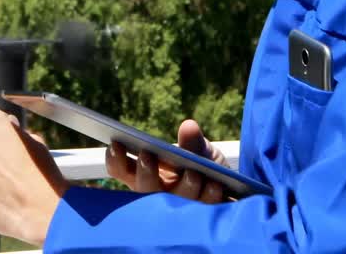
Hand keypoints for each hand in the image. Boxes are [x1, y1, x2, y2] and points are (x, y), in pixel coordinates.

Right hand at [104, 119, 226, 202]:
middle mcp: (155, 192)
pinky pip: (198, 210)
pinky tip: (214, 185)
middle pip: (141, 187)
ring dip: (181, 187)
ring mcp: (174, 208)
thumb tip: (188, 126)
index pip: (121, 169)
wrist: (230, 189)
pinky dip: (207, 195)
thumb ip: (192, 141)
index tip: (116, 143)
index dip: (115, 158)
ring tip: (193, 173)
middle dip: (144, 172)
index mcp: (145, 172)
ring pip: (169, 201)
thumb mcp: (199, 150)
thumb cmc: (205, 166)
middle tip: (147, 156)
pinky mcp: (196, 218)